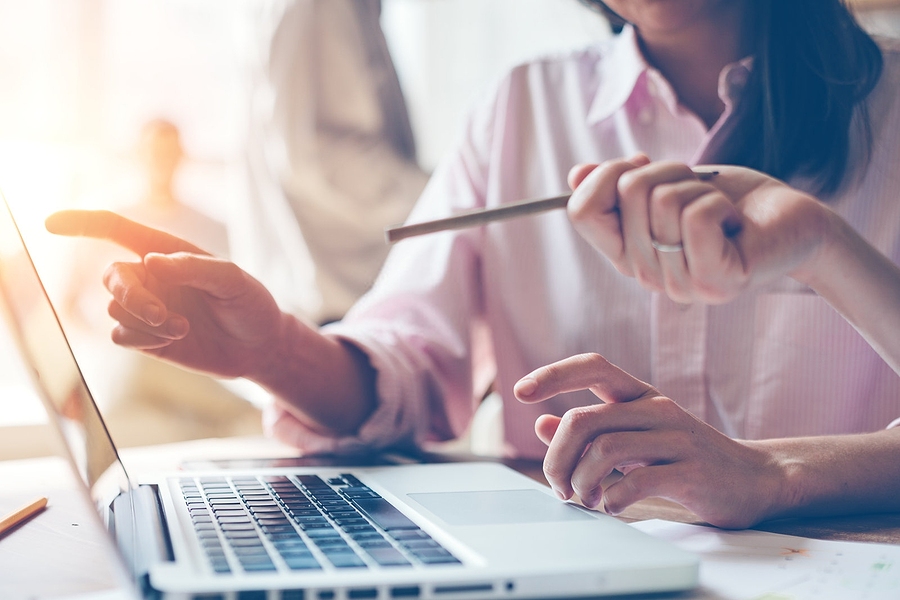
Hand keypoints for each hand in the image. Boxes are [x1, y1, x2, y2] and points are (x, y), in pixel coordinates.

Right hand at [45, 210, 287, 378]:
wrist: (259, 347)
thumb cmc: (250, 304)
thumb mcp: (233, 281)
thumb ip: (194, 267)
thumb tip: (151, 262)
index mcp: (167, 251)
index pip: (117, 229)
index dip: (82, 223)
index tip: (51, 223)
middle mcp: (150, 277)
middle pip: (112, 276)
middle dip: (130, 295)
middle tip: (160, 314)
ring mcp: (146, 308)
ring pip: (116, 309)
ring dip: (146, 321)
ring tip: (184, 325)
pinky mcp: (146, 338)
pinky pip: (121, 335)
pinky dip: (142, 338)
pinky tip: (173, 337)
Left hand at [514, 353, 785, 527]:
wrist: (757, 479)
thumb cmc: (686, 459)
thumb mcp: (635, 439)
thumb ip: (591, 431)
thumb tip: (541, 423)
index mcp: (641, 396)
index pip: (592, 365)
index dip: (553, 374)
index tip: (520, 392)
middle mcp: (656, 408)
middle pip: (584, 419)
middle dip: (557, 457)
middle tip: (558, 485)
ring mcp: (676, 438)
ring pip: (603, 451)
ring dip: (581, 483)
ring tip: (586, 500)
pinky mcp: (691, 471)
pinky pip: (635, 482)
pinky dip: (612, 500)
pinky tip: (612, 507)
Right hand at [567, 161, 831, 303]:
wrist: (794, 221)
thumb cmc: (732, 200)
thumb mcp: (668, 183)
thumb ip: (621, 184)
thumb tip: (576, 175)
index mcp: (626, 253)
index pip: (581, 212)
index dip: (606, 174)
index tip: (642, 165)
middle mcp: (645, 274)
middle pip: (626, 192)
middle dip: (667, 170)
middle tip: (697, 190)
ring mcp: (678, 283)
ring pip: (662, 200)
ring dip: (697, 185)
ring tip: (719, 208)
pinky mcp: (714, 281)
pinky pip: (695, 217)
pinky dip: (719, 202)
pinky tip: (734, 222)